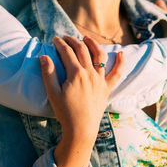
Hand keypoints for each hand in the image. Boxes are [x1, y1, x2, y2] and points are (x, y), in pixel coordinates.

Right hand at [40, 35, 123, 166]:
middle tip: (65, 38)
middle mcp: (90, 73)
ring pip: (99, 56)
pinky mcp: (107, 88)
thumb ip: (48, 73)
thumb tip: (44, 56)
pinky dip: (121, 62)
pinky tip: (121, 53)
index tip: (54, 39)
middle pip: (82, 50)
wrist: (81, 129)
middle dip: (72, 41)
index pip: (67, 52)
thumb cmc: (65, 112)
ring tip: (86, 38)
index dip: (60, 44)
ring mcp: (100, 80)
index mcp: (76, 74)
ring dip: (93, 44)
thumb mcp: (52, 93)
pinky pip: (117, 73)